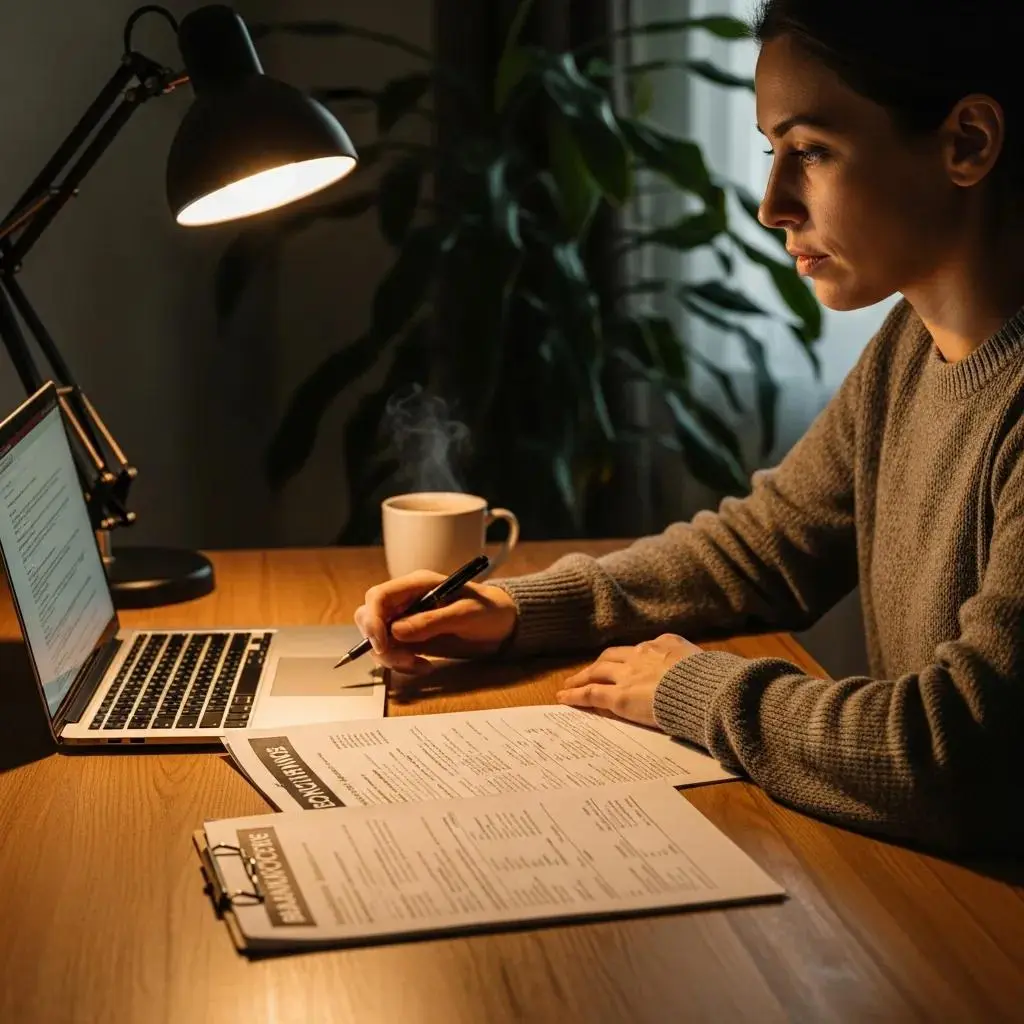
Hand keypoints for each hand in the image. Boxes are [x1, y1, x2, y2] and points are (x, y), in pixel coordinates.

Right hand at [353, 570, 518, 674]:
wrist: (503, 624)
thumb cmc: (488, 611)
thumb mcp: (465, 614)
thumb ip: (431, 621)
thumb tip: (396, 631)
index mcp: (417, 584)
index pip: (378, 596)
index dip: (373, 619)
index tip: (382, 643)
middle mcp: (406, 601)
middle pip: (369, 617)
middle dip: (378, 642)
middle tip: (403, 659)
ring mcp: (406, 620)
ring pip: (377, 639)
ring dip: (391, 656)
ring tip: (420, 665)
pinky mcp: (411, 639)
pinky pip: (392, 652)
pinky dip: (401, 663)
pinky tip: (424, 666)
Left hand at [556, 633, 703, 727]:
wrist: (705, 690)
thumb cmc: (714, 681)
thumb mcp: (709, 664)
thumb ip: (697, 666)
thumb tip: (707, 674)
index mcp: (666, 643)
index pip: (642, 650)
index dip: (630, 658)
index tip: (625, 664)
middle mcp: (643, 653)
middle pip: (613, 656)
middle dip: (600, 664)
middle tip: (589, 671)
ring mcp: (629, 674)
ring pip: (597, 671)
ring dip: (582, 676)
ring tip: (570, 684)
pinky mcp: (619, 696)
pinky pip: (591, 693)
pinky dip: (575, 695)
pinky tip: (563, 697)